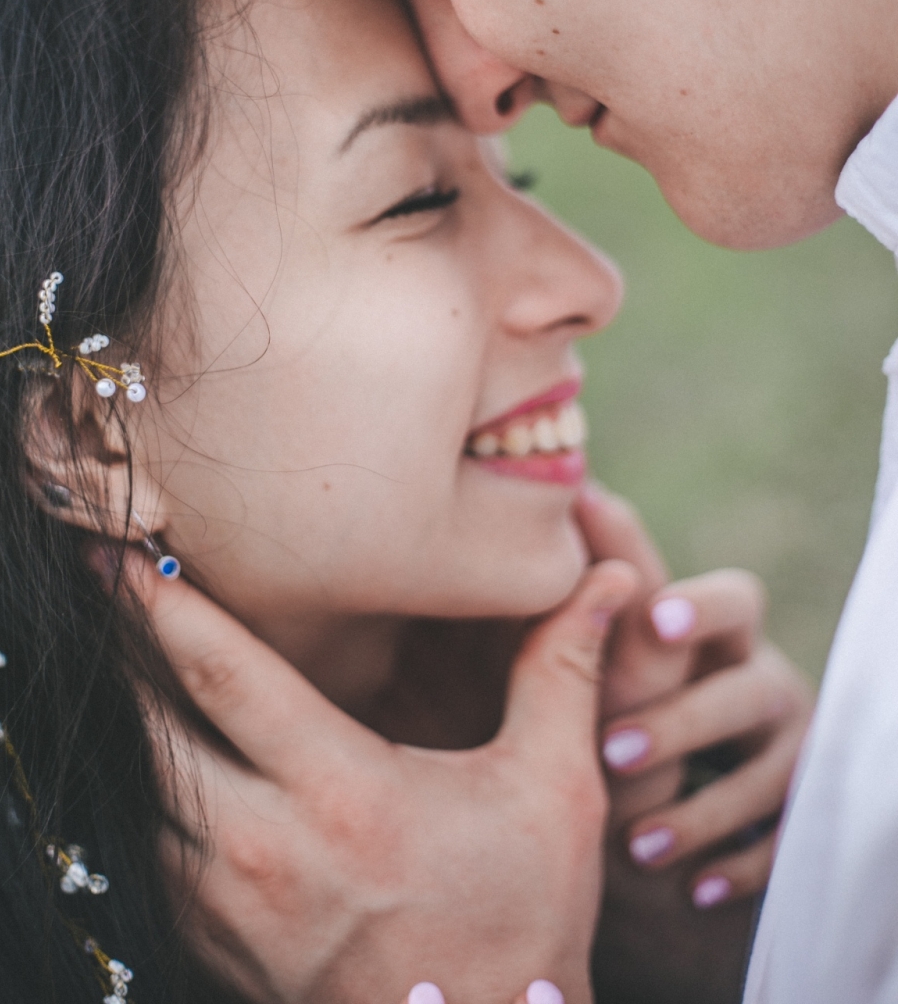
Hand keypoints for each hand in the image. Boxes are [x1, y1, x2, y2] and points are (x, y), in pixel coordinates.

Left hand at [119, 551, 637, 1003]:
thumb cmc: (523, 925)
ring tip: (105, 657)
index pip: (223, 677)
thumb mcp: (554, 791)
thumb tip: (609, 576)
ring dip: (121, 726)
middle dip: (113, 650)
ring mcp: (230, 912)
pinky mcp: (215, 952)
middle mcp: (266, 852)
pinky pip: (149, 859)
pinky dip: (138, 799)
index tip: (118, 549)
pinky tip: (146, 758)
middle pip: (151, 731)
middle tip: (84, 579)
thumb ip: (562, 671)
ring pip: (138, 797)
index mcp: (343, 795)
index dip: (162, 606)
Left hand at [576, 487, 812, 1003]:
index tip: (655, 618)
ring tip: (635, 845)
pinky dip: (741, 864)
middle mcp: (766, 678)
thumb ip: (604, 568)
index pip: (733, 598)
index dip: (700, 606)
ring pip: (769, 774)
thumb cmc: (629, 680)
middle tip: (609, 752)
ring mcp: (791, 746)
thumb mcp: (615, 634)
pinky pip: (786, 841)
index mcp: (724, 628)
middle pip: (748, 690)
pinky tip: (696, 888)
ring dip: (701, 810)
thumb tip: (575, 485)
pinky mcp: (799, 810)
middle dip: (683, 721)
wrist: (667, 774)